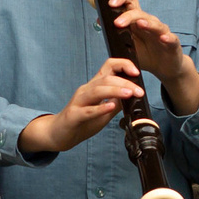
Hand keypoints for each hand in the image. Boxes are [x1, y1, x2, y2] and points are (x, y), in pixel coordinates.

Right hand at [19, 58, 144, 155]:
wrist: (59, 134)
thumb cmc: (81, 121)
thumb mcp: (104, 112)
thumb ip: (117, 103)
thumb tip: (133, 97)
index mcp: (95, 86)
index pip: (109, 66)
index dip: (123, 65)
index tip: (136, 72)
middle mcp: (86, 90)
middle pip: (106, 79)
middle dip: (125, 83)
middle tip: (139, 91)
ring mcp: (78, 101)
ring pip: (97, 91)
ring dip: (115, 91)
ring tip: (129, 94)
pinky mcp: (73, 115)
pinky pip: (87, 110)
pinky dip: (99, 108)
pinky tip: (109, 107)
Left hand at [104, 0, 198, 115]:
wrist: (165, 68)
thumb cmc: (146, 54)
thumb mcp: (128, 44)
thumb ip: (115, 33)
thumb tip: (99, 21)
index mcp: (138, 21)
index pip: (130, 2)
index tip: (110, 3)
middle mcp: (150, 24)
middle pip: (140, 12)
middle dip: (128, 15)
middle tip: (117, 23)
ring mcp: (162, 33)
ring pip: (155, 24)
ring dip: (146, 23)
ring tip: (139, 24)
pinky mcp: (173, 45)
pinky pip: (171, 39)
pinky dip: (168, 37)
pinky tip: (163, 38)